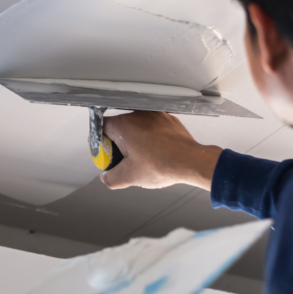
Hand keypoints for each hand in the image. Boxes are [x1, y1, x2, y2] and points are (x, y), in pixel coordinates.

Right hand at [101, 112, 222, 190]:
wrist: (191, 161)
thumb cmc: (163, 164)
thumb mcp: (129, 177)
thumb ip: (111, 178)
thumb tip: (106, 177)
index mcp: (124, 125)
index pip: (101, 128)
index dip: (101, 144)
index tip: (107, 155)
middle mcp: (138, 115)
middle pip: (119, 128)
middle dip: (119, 145)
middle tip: (126, 161)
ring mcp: (155, 115)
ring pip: (137, 127)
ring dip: (136, 141)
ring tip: (145, 159)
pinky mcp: (168, 119)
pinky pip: (153, 127)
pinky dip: (151, 139)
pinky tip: (157, 153)